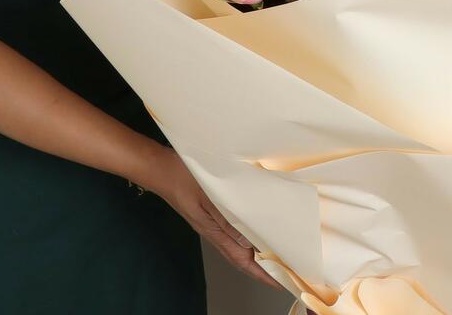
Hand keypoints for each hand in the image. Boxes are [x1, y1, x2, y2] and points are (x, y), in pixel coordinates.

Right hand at [147, 145, 284, 291]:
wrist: (162, 167)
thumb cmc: (183, 178)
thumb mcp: (207, 196)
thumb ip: (227, 219)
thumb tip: (248, 242)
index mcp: (214, 231)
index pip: (241, 260)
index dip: (261, 274)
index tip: (280, 283)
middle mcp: (215, 230)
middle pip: (242, 256)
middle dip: (265, 267)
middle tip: (288, 269)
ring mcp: (213, 222)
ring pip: (240, 243)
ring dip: (260, 250)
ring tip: (280, 251)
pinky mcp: (213, 212)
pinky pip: (236, 228)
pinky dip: (251, 232)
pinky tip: (261, 226)